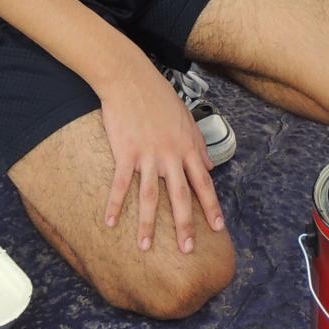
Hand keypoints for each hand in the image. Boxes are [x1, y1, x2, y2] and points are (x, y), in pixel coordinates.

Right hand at [98, 64, 223, 254]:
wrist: (130, 78)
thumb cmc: (159, 97)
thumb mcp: (186, 118)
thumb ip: (199, 144)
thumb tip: (210, 165)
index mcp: (188, 147)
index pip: (203, 183)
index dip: (211, 207)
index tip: (218, 228)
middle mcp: (171, 155)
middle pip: (180, 196)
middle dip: (185, 225)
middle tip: (188, 250)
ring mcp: (148, 155)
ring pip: (149, 197)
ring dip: (147, 225)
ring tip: (145, 248)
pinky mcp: (125, 152)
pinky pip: (121, 184)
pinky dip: (115, 204)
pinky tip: (110, 223)